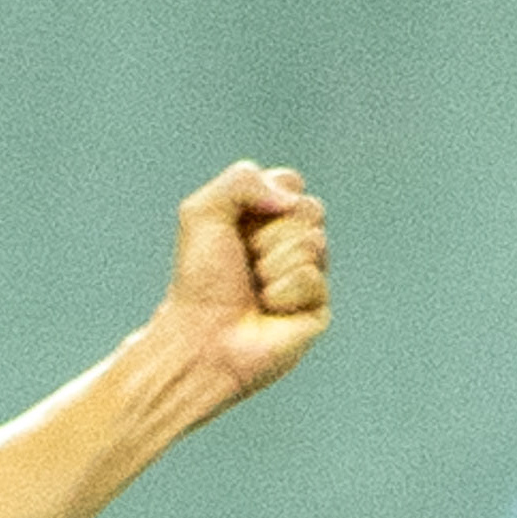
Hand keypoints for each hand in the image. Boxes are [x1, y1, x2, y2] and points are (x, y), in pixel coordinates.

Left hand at [154, 162, 330, 406]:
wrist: (202, 337)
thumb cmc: (199, 280)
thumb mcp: (203, 212)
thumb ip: (242, 180)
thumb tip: (291, 200)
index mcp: (266, 218)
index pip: (291, 184)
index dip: (264, 200)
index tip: (236, 227)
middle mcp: (291, 243)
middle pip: (310, 209)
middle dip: (270, 234)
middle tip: (245, 261)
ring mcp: (307, 274)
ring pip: (315, 242)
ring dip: (273, 264)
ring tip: (254, 288)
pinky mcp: (318, 306)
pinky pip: (312, 278)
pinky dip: (282, 292)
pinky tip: (268, 310)